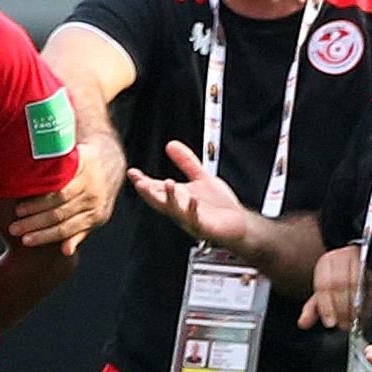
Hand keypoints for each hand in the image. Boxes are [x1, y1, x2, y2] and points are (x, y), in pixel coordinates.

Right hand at [9, 138, 122, 254]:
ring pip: (58, 196)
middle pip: (59, 214)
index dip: (44, 236)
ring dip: (36, 205)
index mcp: (97, 215)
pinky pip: (60, 175)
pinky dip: (44, 183)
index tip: (24, 241)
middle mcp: (93, 199)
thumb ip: (80, 231)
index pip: (66, 229)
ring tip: (18, 211)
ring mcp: (89, 180)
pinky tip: (29, 187)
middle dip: (34, 223)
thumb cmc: (96, 192)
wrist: (110, 159)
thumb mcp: (95, 214)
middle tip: (13, 228)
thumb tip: (66, 252)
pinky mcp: (83, 162)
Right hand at [127, 140, 252, 250]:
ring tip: (167, 183)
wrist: (239, 224)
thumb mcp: (201, 178)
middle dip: (148, 192)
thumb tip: (171, 144)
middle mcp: (180, 208)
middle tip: (139, 182)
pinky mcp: (204, 226)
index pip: (155, 188)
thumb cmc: (219, 206)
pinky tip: (192, 199)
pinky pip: (195, 218)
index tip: (132, 172)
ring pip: (174, 210)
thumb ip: (186, 162)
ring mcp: (190, 218)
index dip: (143, 181)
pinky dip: (192, 209)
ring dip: (169, 198)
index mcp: (178, 197)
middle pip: (159, 201)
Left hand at [299, 245, 370, 330]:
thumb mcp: (323, 291)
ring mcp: (357, 260)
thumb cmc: (337, 277)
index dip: (326, 306)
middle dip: (341, 308)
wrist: (355, 258)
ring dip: (354, 306)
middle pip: (339, 283)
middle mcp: (340, 258)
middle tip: (343, 324)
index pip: (323, 285)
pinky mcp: (371, 267)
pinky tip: (364, 314)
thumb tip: (303, 323)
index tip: (330, 323)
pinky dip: (367, 302)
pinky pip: (370, 285)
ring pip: (355, 283)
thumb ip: (312, 308)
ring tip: (353, 321)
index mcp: (325, 263)